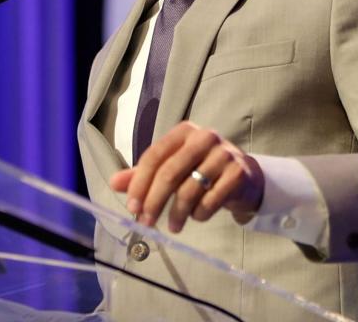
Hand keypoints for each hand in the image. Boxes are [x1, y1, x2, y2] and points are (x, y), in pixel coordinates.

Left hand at [109, 121, 263, 232]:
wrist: (244, 176)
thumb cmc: (202, 170)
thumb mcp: (172, 168)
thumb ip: (143, 175)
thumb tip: (114, 183)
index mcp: (184, 132)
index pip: (154, 156)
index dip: (140, 182)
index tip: (132, 206)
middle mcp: (204, 137)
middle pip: (170, 172)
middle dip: (154, 201)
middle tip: (145, 221)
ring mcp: (224, 154)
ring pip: (190, 189)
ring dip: (177, 213)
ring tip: (173, 226)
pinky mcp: (238, 173)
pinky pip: (211, 200)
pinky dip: (200, 213)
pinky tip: (198, 216)